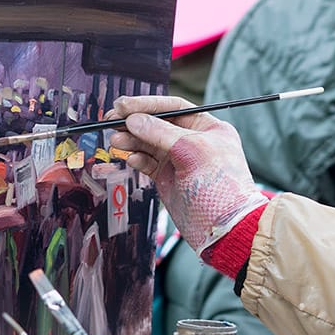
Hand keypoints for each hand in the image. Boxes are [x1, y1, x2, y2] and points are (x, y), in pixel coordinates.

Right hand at [108, 96, 266, 252]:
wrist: (223, 228)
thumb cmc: (221, 187)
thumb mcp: (192, 151)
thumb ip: (160, 132)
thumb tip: (133, 119)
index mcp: (208, 127)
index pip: (173, 107)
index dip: (147, 105)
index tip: (123, 106)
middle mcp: (193, 141)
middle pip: (157, 124)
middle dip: (134, 122)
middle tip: (111, 121)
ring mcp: (179, 160)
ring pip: (148, 144)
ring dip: (131, 141)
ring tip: (115, 141)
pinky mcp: (168, 179)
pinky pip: (147, 163)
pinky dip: (137, 159)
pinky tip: (130, 159)